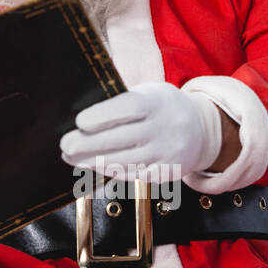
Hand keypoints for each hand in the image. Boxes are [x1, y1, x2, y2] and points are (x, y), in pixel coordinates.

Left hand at [59, 81, 222, 180]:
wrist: (202, 129)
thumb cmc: (162, 107)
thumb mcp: (147, 92)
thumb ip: (120, 100)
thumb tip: (82, 116)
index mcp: (157, 102)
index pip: (129, 108)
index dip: (102, 116)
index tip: (79, 122)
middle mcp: (165, 127)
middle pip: (123, 139)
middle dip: (89, 144)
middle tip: (66, 146)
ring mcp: (168, 152)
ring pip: (127, 161)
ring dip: (95, 162)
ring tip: (73, 158)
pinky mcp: (168, 171)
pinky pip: (136, 175)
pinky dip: (112, 172)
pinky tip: (95, 166)